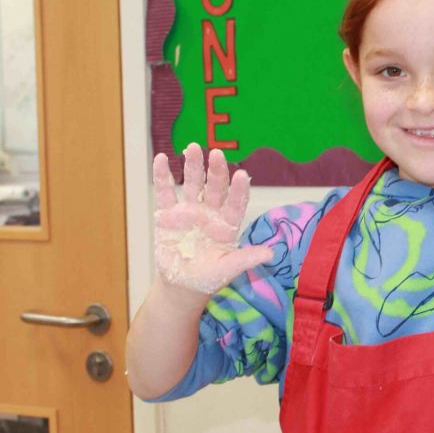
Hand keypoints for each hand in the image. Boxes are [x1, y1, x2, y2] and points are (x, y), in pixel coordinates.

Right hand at [153, 143, 272, 294]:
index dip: (238, 190)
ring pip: (192, 184)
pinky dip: (162, 176)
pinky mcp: (167, 214)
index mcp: (228, 223)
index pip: (236, 203)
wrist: (181, 285)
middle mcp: (210, 212)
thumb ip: (246, 259)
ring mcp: (189, 210)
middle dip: (216, 170)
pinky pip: (165, 193)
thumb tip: (271, 254)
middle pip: (215, 187)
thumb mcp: (227, 269)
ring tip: (192, 148)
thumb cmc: (208, 277)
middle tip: (217, 153)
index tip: (242, 175)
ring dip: (193, 166)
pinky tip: (162, 159)